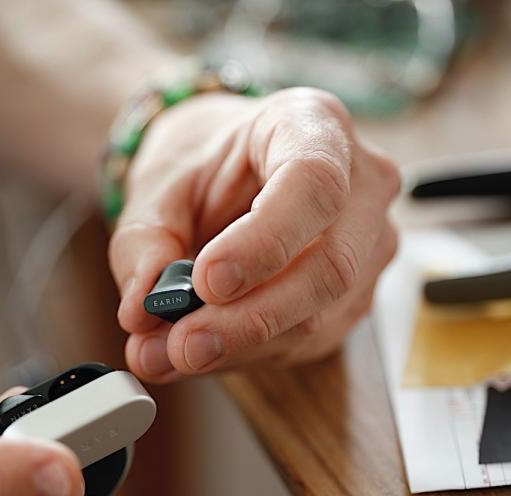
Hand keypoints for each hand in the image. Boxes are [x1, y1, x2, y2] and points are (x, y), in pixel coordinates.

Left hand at [109, 88, 400, 381]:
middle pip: (329, 265)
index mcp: (314, 125)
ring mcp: (369, 245)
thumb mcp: (157, 188)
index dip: (265, 242)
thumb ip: (144, 245)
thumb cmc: (201, 166)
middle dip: (248, 318)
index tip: (207, 281)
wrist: (224, 172)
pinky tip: (207, 348)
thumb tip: (142, 311)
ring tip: (170, 352)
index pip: (314, 185)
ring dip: (240, 346)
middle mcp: (362, 184)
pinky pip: (309, 341)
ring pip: (319, 316)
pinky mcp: (355, 296)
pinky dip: (249, 354)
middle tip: (181, 345)